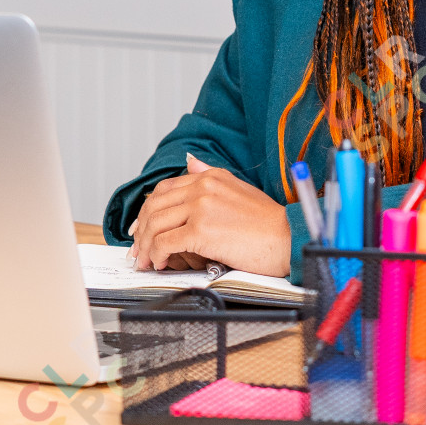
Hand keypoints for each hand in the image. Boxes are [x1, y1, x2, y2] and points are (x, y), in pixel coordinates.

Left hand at [128, 154, 292, 276]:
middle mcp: (203, 187)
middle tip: (138, 249)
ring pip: (155, 225)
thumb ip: (211, 174)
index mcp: (211, 177)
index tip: (142, 227)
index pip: (165, 189)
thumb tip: (190, 161)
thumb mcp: (239, 188)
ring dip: (145, 246)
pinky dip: (156, 255)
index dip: (148, 209)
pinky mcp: (201, 231)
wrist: (286, 238)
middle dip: (141, 230)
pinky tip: (160, 263)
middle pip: (155, 206)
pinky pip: (165, 243)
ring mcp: (201, 207)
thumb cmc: (267, 222)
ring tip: (146, 260)